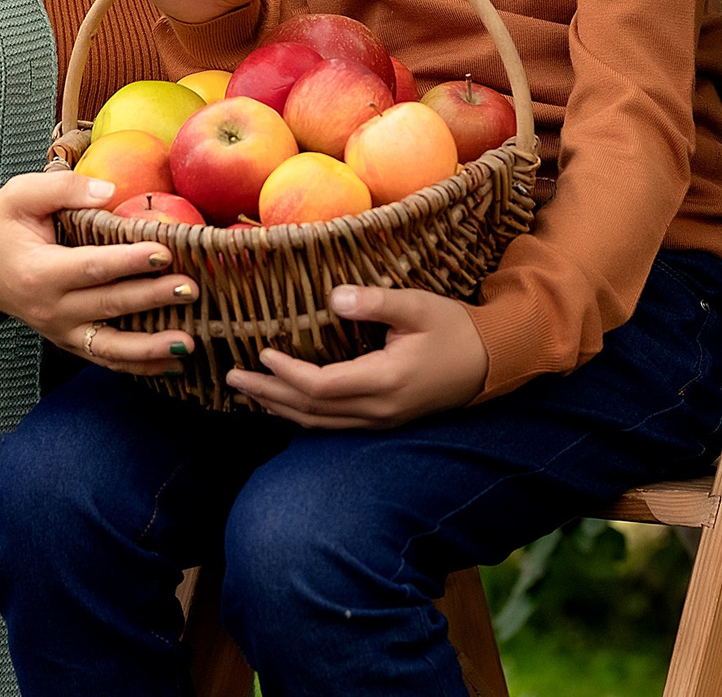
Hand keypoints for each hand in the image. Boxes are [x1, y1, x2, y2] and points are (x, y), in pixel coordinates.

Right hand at [0, 171, 200, 376]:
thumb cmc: (0, 225)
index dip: (128, 262)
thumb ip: (63, 188)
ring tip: (188, 341)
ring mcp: (60, 331)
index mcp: (38, 272)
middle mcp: (50, 309)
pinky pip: (107, 358)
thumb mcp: (20, 195)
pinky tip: (175, 362)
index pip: (90, 268)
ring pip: (110, 347)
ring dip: (151, 347)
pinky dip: (141, 365)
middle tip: (190, 289)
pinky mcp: (69, 342)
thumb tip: (111, 191)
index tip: (164, 252)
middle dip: (152, 298)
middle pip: (109, 306)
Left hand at [225, 286, 487, 428]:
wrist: (489, 364)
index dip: (288, 374)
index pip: (323, 387)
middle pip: (311, 411)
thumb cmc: (454, 329)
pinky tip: (283, 403)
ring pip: (319, 423)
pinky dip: (301, 415)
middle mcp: (379, 409)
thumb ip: (376, 302)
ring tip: (246, 391)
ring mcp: (380, 419)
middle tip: (232, 378)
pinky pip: (332, 424)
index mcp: (386, 381)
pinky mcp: (382, 420)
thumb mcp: (418, 306)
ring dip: (280, 408)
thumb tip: (333, 297)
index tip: (263, 354)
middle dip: (268, 395)